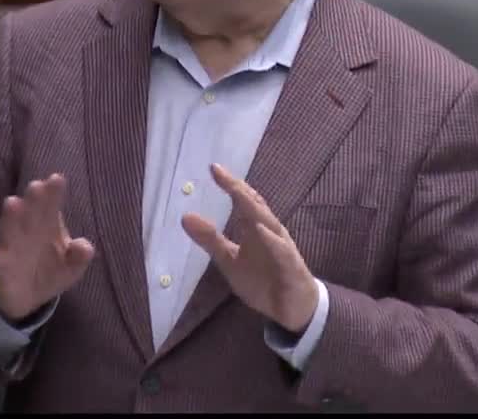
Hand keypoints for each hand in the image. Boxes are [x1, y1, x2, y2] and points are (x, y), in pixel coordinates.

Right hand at [0, 173, 94, 322]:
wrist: (29, 297)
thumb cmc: (52, 271)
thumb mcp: (72, 266)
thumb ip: (80, 256)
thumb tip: (84, 246)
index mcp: (47, 224)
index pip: (50, 205)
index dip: (53, 192)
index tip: (57, 179)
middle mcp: (27, 230)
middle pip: (29, 212)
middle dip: (33, 199)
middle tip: (36, 186)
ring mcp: (11, 247)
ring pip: (9, 229)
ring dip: (11, 217)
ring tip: (12, 203)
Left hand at [181, 163, 318, 333]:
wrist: (292, 308)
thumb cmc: (262, 280)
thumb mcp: (230, 261)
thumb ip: (210, 240)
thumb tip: (185, 217)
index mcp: (254, 228)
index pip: (242, 201)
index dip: (230, 184)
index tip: (213, 168)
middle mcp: (269, 232)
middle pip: (255, 206)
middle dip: (239, 190)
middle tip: (221, 174)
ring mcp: (282, 247)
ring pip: (269, 223)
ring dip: (255, 209)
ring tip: (238, 194)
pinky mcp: (291, 266)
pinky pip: (282, 251)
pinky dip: (273, 240)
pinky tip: (262, 230)